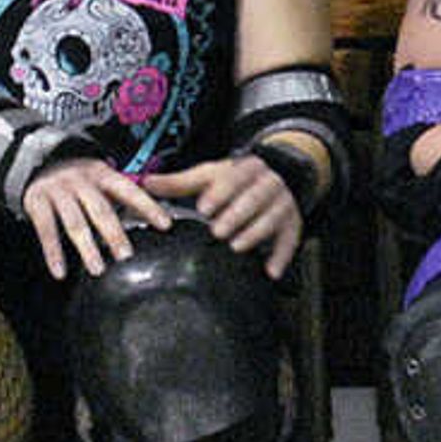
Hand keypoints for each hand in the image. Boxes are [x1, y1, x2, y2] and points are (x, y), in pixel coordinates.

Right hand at [20, 156, 172, 279]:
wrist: (39, 160)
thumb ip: (124, 199)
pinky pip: (46, 230)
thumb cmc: (80, 180)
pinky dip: (53, 253)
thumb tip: (155, 220)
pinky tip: (60, 271)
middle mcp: (81, 181)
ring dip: (86, 248)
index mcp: (103, 175)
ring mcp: (58, 191)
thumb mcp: (102, 180)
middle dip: (114, 234)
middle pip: (100, 209)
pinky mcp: (37, 201)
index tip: (165, 224)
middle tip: (125, 255)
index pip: (130, 191)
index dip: (148, 207)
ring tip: (97, 269)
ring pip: (74, 223)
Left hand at [150, 153, 304, 276]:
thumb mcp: (210, 176)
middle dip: (236, 215)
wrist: (279, 177)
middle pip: (255, 198)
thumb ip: (179, 182)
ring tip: (237, 247)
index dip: (221, 192)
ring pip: (273, 218)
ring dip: (256, 233)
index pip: (235, 178)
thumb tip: (147, 183)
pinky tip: (270, 272)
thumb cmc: (237, 181)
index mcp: (247, 169)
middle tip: (217, 232)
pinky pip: (290, 241)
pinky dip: (281, 257)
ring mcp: (283, 204)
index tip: (204, 208)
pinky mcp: (293, 224)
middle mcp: (269, 184)